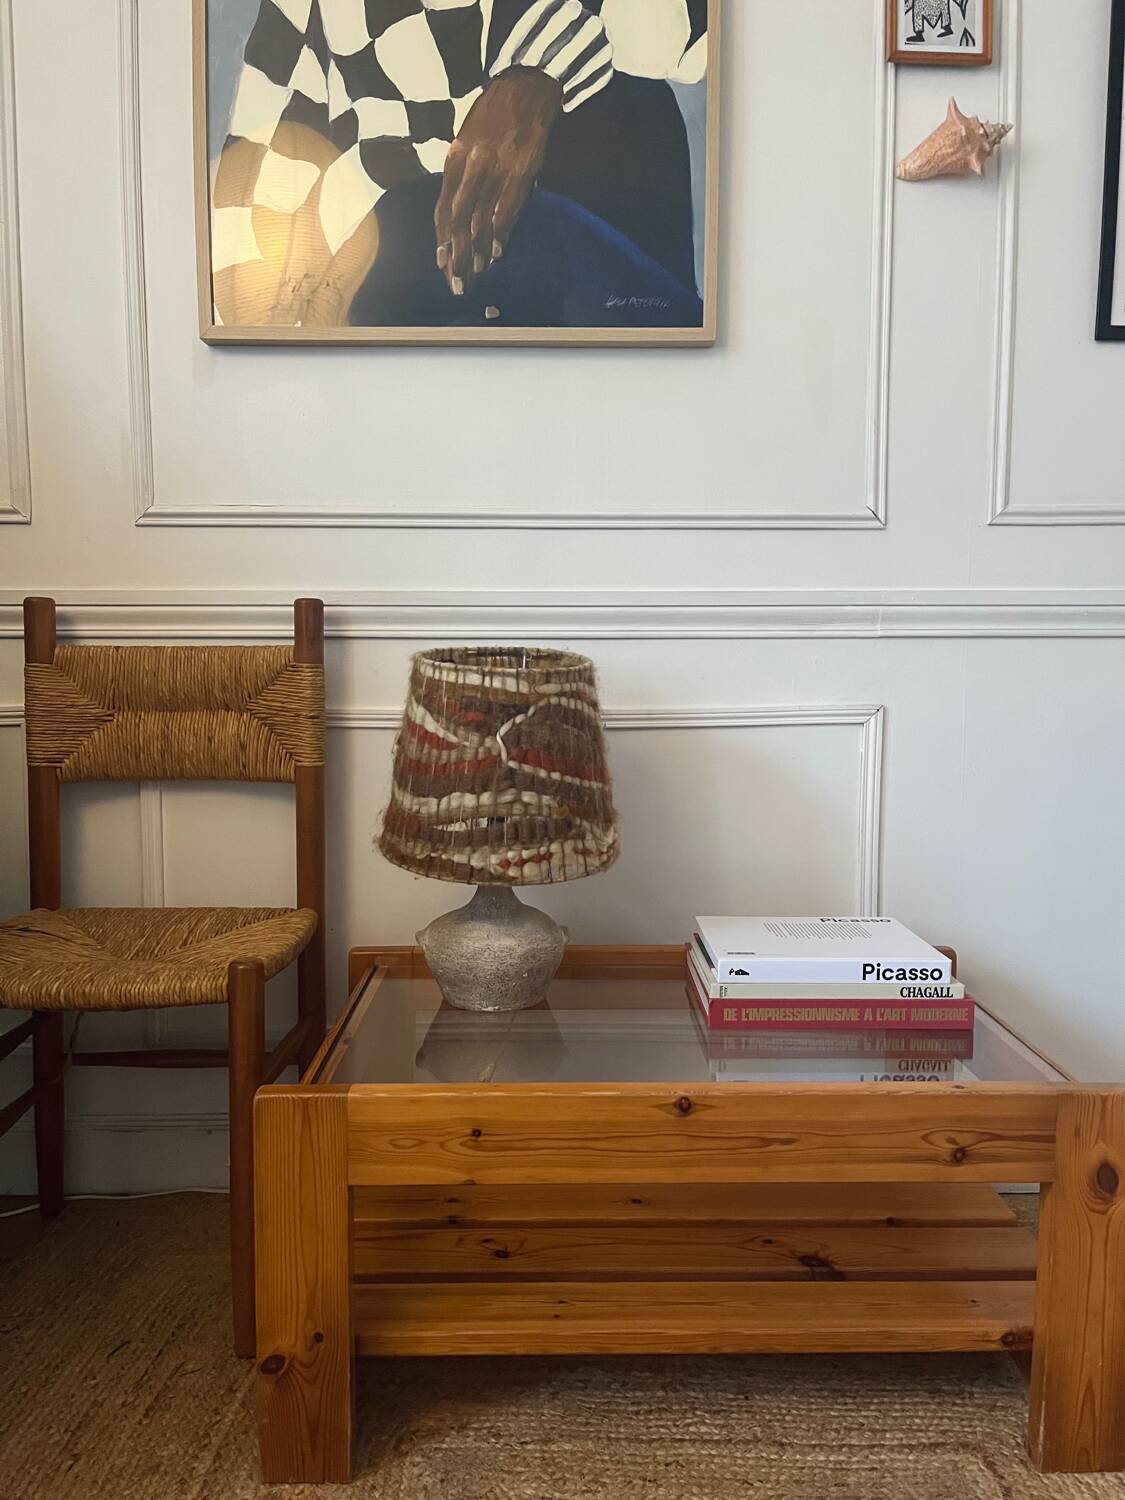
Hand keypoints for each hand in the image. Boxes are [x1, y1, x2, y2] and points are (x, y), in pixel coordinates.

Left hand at [434, 68, 561, 295]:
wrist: (526, 84)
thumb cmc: (495, 115)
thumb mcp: (468, 139)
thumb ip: (462, 174)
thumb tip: (460, 213)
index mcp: (455, 157)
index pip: (442, 208)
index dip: (441, 241)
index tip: (441, 266)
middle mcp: (471, 164)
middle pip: (457, 220)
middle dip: (456, 256)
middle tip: (457, 284)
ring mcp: (496, 168)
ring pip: (480, 219)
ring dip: (477, 253)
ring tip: (476, 276)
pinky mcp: (521, 169)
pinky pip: (506, 209)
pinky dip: (500, 234)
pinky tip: (495, 254)